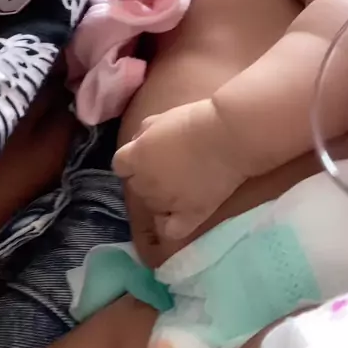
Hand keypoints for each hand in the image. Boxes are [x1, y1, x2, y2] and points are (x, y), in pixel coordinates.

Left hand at [112, 99, 245, 238]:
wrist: (227, 136)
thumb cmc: (194, 121)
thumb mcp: (160, 118)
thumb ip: (142, 134)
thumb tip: (137, 145)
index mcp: (135, 158)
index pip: (120, 166)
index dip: (133, 162)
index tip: (149, 155)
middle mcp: (145, 183)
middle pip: (136, 187)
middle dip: (148, 178)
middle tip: (171, 167)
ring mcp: (166, 202)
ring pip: (152, 206)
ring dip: (161, 198)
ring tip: (183, 183)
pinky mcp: (189, 215)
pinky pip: (169, 230)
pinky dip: (170, 224)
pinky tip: (178, 214)